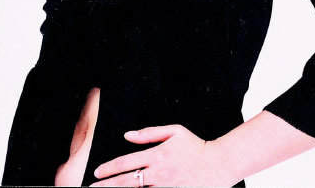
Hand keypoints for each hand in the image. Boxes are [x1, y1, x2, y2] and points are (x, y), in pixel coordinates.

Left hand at [89, 123, 234, 186]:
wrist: (218, 163)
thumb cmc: (195, 146)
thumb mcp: (174, 131)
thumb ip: (150, 133)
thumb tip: (128, 135)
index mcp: (157, 155)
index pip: (127, 163)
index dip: (110, 168)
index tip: (97, 172)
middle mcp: (158, 173)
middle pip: (126, 182)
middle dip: (107, 186)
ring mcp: (165, 187)